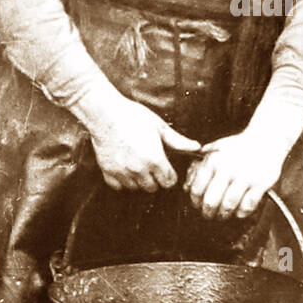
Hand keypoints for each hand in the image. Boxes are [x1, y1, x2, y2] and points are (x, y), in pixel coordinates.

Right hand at [83, 94, 201, 191]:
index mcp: (155, 160)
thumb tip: (197, 148)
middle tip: (151, 165)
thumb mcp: (159, 127)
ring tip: (137, 166)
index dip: (169, 175)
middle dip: (155, 179)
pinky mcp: (107, 172)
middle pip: (153, 188)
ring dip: (138, 181)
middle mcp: (139, 170)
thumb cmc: (133, 116)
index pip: (169, 182)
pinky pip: (118, 186)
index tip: (166, 168)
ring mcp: (122, 172)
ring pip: (135, 188)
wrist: (105, 113)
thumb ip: (178, 141)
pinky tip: (124, 169)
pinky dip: (122, 181)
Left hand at [184, 129, 288, 219]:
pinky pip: (248, 205)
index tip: (197, 206)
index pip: (197, 189)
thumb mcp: (214, 150)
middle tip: (209, 215)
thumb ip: (198, 166)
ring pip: (229, 205)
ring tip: (223, 215)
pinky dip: (242, 212)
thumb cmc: (238, 147)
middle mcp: (227, 169)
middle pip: (211, 201)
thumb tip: (186, 187)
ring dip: (224, 214)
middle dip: (208, 212)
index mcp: (213, 161)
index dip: (195, 202)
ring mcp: (245, 177)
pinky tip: (239, 212)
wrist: (266, 140)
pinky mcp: (261, 183)